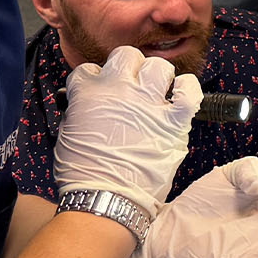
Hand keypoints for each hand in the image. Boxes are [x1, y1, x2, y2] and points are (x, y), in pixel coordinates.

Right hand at [53, 44, 200, 217]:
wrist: (106, 201)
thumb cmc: (84, 176)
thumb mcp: (67, 135)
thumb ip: (79, 111)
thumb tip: (87, 104)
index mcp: (88, 93)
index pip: (90, 69)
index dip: (96, 80)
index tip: (100, 92)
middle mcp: (118, 91)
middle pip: (126, 56)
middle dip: (127, 70)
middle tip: (129, 88)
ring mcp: (147, 104)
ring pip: (158, 67)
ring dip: (157, 78)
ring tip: (155, 94)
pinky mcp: (172, 121)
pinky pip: (189, 91)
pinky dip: (188, 90)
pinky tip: (180, 96)